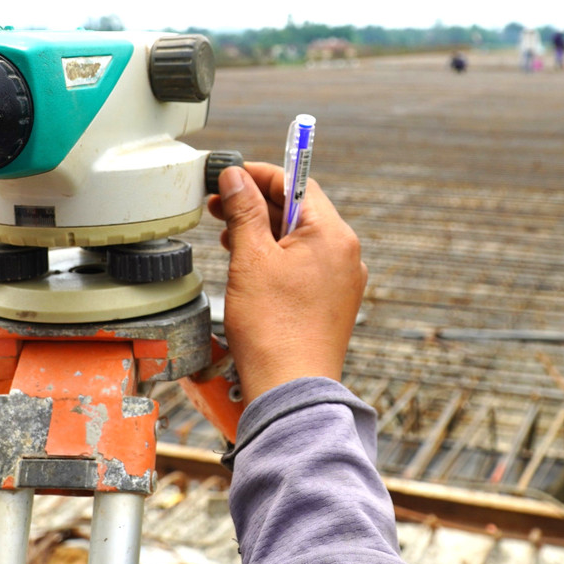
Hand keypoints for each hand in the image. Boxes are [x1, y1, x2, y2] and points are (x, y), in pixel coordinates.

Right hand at [206, 162, 367, 399]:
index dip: (259, 175)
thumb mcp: (250, 258)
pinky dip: (276, 257)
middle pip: (299, 210)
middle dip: (256, 205)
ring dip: (263, 231)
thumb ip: (243, 210)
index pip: (297, 183)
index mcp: (333, 234)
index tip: (229, 175)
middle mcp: (346, 253)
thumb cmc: (274, 328)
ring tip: (227, 237)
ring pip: (300, 239)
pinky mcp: (332, 302)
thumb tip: (235, 177)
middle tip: (218, 205)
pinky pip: (305, 265)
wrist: (291, 389)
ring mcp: (342, 280)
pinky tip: (249, 265)